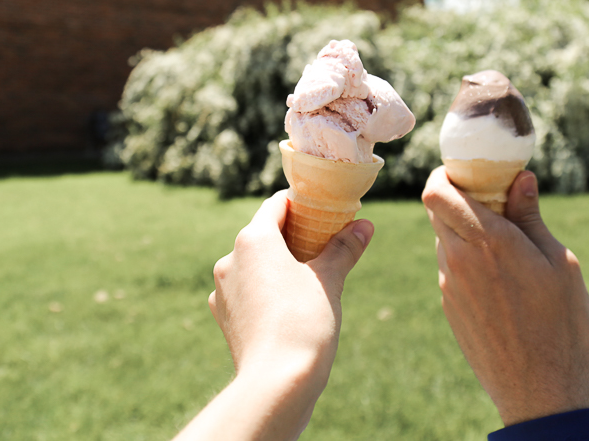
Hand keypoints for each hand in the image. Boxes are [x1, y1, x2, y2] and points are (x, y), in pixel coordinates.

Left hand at [174, 191, 372, 440]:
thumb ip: (344, 248)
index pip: (277, 205)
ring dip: (279, 265)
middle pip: (264, 234)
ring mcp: (222, 290)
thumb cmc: (304, 323)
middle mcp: (230, 259)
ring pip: (254, 265)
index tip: (325, 211)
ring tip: (310, 280)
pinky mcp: (223, 317)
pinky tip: (288, 307)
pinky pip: (247, 292)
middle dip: (294, 237)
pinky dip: (266, 291)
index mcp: (253, 239)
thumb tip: (365, 225)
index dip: (303, 204)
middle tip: (325, 245)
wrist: (275, 384)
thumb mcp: (330, 280)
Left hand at [422, 167, 588, 426]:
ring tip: (501, 241)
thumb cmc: (561, 323)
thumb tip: (521, 178)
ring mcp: (450, 285)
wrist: (541, 389)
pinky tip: (498, 275)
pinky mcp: (450, 307)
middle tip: (488, 199)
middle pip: (435, 210)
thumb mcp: (559, 263)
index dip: (443, 175)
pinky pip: (449, 268)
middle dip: (454, 196)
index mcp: (488, 241)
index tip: (466, 172)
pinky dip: (465, 258)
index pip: (436, 192)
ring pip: (442, 239)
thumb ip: (531, 217)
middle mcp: (459, 260)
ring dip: (461, 229)